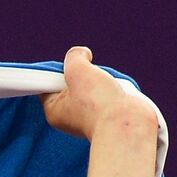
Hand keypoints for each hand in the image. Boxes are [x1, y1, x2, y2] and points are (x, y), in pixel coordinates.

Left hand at [40, 47, 156, 140]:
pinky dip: (115, 87)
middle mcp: (69, 116)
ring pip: (93, 86)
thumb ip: (74, 57)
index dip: (60, 71)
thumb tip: (82, 54)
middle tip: (91, 77)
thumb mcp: (77, 70)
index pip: (48, 85)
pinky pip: (110, 93)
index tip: (72, 68)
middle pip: (73, 83)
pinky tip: (118, 91)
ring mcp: (90, 116)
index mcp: (53, 110)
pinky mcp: (110, 114)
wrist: (127, 123)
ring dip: (102, 79)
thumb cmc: (97, 102)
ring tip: (107, 84)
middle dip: (84, 74)